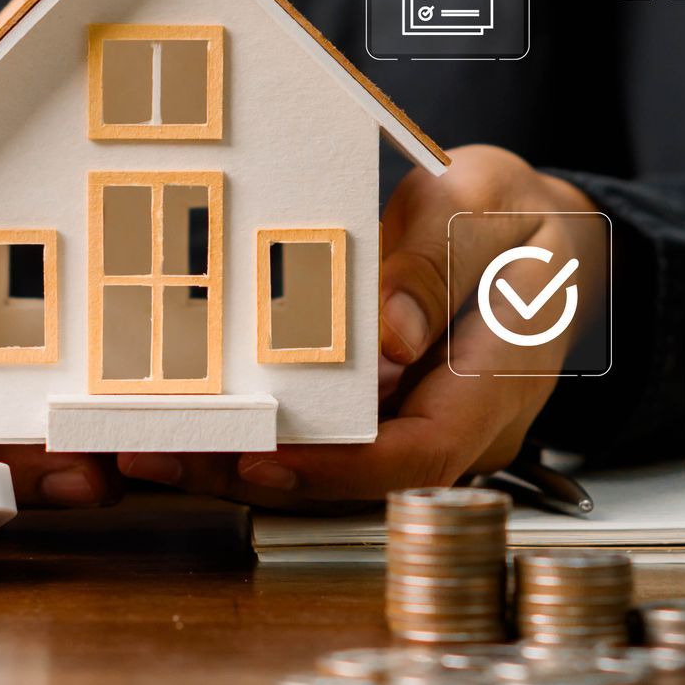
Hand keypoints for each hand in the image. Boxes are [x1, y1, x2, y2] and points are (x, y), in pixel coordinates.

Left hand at [118, 145, 603, 507]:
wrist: (543, 236)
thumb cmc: (522, 219)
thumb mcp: (492, 205)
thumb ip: (440, 260)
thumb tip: (390, 331)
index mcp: (494, 386)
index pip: (416, 456)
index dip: (336, 468)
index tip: (261, 457)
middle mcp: (451, 426)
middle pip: (349, 478)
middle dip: (248, 473)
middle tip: (158, 450)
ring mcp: (411, 424)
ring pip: (321, 467)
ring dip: (230, 462)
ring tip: (142, 443)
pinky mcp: (378, 412)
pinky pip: (315, 435)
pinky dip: (248, 430)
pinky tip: (180, 418)